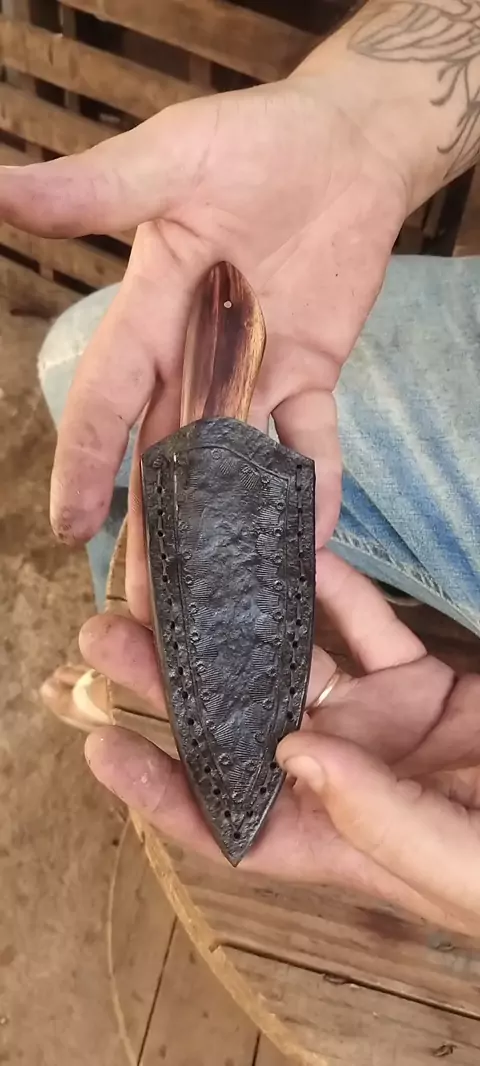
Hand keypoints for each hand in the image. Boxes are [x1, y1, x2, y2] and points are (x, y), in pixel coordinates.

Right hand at [0, 65, 406, 620]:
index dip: (86, 462)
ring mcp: (258, 371)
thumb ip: (96, 190)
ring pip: (232, 467)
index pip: (112, 398)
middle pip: (168, 457)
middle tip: (144, 604)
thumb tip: (0, 189)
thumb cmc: (253, 140)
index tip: (65, 527)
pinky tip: (308, 541)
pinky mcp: (313, 374)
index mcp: (152, 314)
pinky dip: (314, 486)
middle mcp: (196, 357)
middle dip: (154, 529)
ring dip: (222, 529)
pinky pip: (313, 442)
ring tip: (212, 596)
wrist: (343, 145)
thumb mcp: (171, 160)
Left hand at [80, 552, 479, 934]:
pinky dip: (329, 590)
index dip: (162, 793)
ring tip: (177, 581)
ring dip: (235, 626)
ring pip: (291, 666)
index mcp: (343, 841)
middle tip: (106, 636)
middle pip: (240, 729)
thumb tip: (289, 756)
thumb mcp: (461, 859)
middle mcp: (345, 778)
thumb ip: (379, 818)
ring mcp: (380, 725)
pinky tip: (288, 555)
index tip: (101, 751)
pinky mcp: (419, 681)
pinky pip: (364, 626)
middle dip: (172, 686)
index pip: (232, 825)